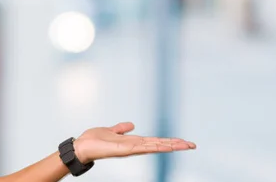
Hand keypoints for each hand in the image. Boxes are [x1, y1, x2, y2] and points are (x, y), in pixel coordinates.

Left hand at [73, 122, 195, 162]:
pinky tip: (165, 146)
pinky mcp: (124, 150)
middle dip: (175, 145)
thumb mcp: (110, 131)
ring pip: (155, 146)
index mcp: (132, 142)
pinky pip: (142, 148)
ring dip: (170, 145)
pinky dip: (155, 146)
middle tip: (193, 144)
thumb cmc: (94, 140)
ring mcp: (131, 149)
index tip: (183, 141)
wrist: (82, 146)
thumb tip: (131, 124)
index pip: (154, 141)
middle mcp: (134, 147)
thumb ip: (121, 128)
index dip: (168, 141)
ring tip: (185, 145)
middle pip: (159, 144)